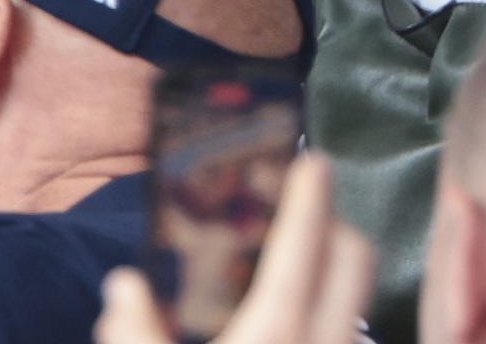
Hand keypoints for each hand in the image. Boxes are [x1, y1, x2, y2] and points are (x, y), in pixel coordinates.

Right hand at [96, 155, 371, 343]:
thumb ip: (130, 327)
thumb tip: (127, 284)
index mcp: (275, 332)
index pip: (303, 247)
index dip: (309, 196)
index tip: (312, 159)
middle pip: (354, 259)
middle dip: (333, 219)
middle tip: (301, 201)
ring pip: (359, 296)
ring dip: (337, 264)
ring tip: (296, 255)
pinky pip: (347, 329)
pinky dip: (331, 303)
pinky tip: (292, 314)